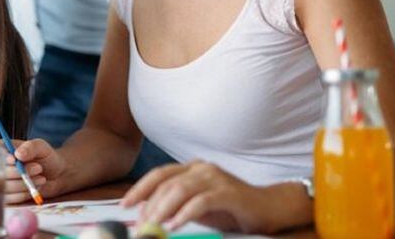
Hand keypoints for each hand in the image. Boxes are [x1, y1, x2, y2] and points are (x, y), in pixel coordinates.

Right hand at [2, 139, 67, 203]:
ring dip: (23, 184)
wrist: (56, 175)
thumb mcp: (40, 147)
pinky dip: (23, 194)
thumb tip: (18, 154)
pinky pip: (10, 199)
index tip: (14, 160)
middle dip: (17, 172)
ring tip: (41, 178)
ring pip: (4, 187)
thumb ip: (30, 147)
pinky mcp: (5, 196)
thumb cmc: (46, 157)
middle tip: (38, 168)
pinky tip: (35, 187)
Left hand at [121, 161, 306, 233]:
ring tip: (153, 226)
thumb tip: (149, 216)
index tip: (125, 205)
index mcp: (192, 167)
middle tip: (140, 224)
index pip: (159, 175)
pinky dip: (184, 214)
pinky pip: (200, 202)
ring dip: (162, 210)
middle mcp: (201, 167)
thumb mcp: (198, 206)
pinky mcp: (228, 192)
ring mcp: (215, 178)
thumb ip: (177, 206)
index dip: (140, 189)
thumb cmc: (232, 208)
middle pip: (166, 183)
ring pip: (179, 191)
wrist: (269, 207)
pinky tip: (175, 225)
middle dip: (149, 205)